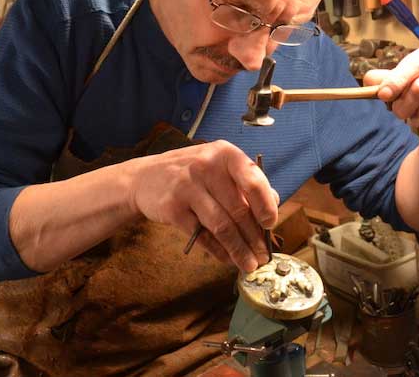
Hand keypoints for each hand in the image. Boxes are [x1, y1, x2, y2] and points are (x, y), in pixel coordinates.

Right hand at [129, 140, 278, 271]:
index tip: (270, 225)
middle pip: (238, 210)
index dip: (265, 206)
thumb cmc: (191, 173)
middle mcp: (206, 166)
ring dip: (239, 250)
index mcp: (224, 153)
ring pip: (222, 227)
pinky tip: (228, 258)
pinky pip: (203, 236)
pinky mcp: (173, 209)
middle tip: (264, 255)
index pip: (253, 180)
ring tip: (250, 264)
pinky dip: (219, 251)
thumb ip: (245, 182)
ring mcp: (187, 187)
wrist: (145, 178)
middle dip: (255, 238)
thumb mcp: (218, 166)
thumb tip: (273, 204)